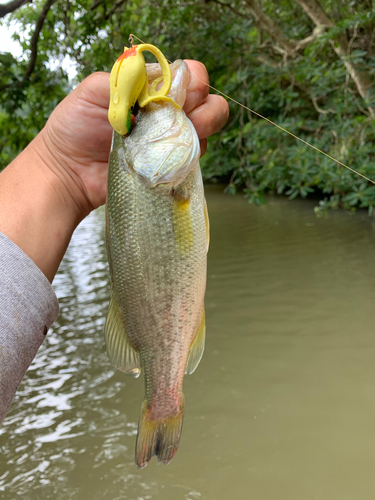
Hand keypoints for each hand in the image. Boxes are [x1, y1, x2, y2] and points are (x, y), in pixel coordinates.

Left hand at [0, 60, 227, 281]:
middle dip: (203, 106)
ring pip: (208, 128)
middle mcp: (167, 112)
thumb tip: (159, 76)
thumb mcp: (94, 91)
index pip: (189, 75)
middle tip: (182, 116)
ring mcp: (171, 140)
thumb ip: (125, 78)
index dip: (191, 81)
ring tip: (175, 137)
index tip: (174, 94)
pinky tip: (170, 157)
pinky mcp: (170, 166)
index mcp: (151, 89)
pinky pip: (194, 157)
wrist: (69, 171)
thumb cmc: (76, 128)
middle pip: (208, 101)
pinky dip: (190, 154)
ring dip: (201, 129)